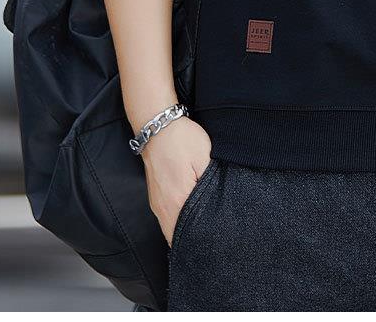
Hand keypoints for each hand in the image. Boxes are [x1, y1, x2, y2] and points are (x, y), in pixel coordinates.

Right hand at [140, 116, 211, 245]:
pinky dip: (178, 222)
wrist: (158, 126)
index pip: (185, 238)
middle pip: (176, 238)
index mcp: (177, 201)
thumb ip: (212, 184)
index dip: (199, 247)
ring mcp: (157, 203)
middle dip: (193, 243)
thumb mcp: (206, 158)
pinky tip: (191, 218)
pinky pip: (167, 218)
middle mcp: (162, 208)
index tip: (214, 249)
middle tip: (213, 244)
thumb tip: (219, 206)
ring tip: (204, 234)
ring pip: (171, 229)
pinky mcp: (156, 196)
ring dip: (185, 233)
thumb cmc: (183, 140)